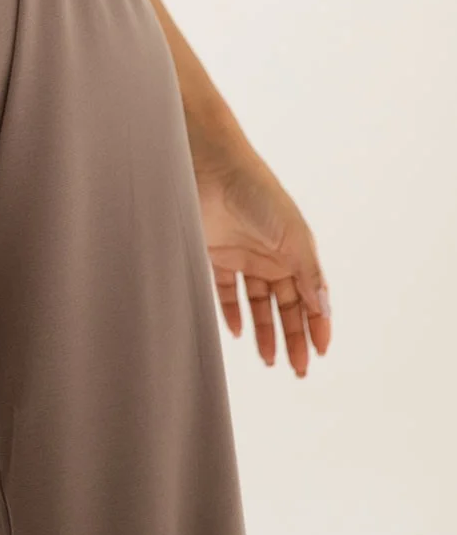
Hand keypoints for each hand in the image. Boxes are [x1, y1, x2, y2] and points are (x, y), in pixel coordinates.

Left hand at [193, 144, 331, 375]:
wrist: (210, 166)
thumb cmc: (257, 191)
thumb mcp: (292, 234)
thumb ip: (308, 273)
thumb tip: (324, 309)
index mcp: (295, 250)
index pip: (311, 296)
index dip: (317, 325)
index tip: (320, 353)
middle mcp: (271, 255)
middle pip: (286, 305)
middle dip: (294, 337)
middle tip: (297, 368)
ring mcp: (242, 255)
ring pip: (257, 303)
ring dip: (263, 331)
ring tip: (269, 359)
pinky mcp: (213, 254)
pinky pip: (224, 291)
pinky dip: (230, 312)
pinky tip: (235, 332)